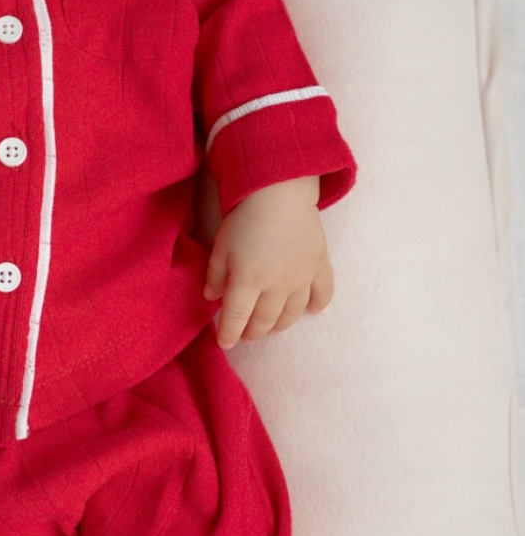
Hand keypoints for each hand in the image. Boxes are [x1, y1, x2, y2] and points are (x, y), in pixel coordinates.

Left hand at [204, 176, 333, 348]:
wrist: (279, 192)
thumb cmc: (244, 218)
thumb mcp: (220, 246)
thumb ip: (214, 275)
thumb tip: (211, 298)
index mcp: (247, 281)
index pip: (236, 318)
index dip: (229, 335)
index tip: (225, 344)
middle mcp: (276, 285)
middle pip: (264, 320)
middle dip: (253, 332)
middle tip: (247, 335)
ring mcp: (301, 277)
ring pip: (291, 313)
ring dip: (280, 324)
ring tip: (271, 327)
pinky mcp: (319, 264)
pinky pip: (323, 292)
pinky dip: (319, 304)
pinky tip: (313, 311)